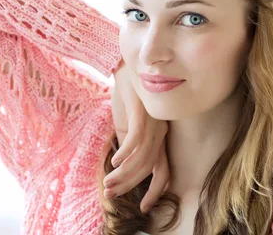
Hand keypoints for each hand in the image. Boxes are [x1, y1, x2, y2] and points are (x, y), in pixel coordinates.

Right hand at [104, 60, 169, 212]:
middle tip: (111, 195)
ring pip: (142, 157)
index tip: (143, 207)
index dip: (156, 191)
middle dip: (131, 186)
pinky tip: (114, 161)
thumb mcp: (127, 123)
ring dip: (124, 174)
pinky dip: (126, 153)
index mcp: (159, 137)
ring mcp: (154, 122)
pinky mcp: (143, 112)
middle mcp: (161, 132)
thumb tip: (121, 166)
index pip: (164, 170)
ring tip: (108, 183)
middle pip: (150, 168)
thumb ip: (127, 143)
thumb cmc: (128, 95)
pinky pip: (137, 139)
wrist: (126, 66)